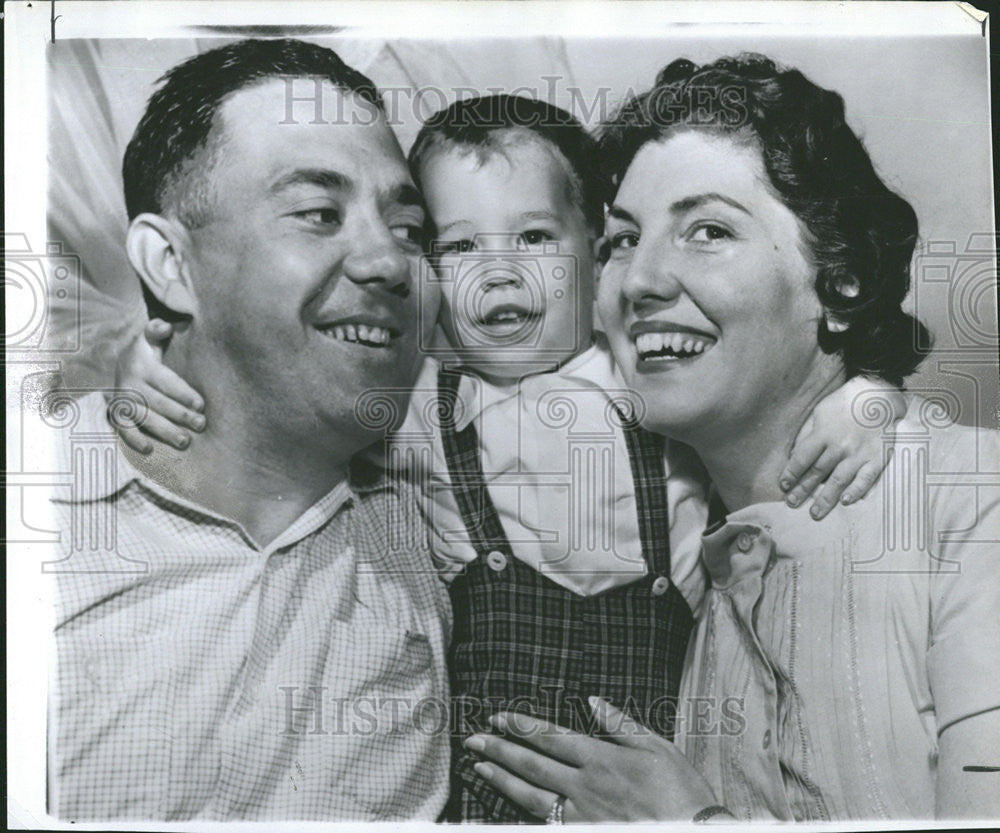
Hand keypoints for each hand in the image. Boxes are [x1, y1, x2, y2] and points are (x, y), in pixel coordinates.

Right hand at [108, 319, 204, 453]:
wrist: (111, 363)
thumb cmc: (142, 353)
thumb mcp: (147, 339)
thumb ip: (156, 331)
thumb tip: (165, 326)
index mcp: (143, 367)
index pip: (166, 382)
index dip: (184, 394)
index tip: (201, 405)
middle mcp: (131, 384)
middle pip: (158, 403)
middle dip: (180, 415)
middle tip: (200, 425)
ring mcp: (123, 401)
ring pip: (145, 418)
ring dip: (164, 431)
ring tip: (185, 441)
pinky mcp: (116, 414)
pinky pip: (124, 429)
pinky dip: (135, 440)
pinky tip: (150, 450)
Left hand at [464, 697, 720, 821]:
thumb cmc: (681, 791)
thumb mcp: (658, 747)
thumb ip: (621, 723)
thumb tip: (592, 700)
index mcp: (600, 758)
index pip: (549, 736)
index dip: (520, 726)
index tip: (497, 717)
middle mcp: (584, 786)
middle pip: (532, 764)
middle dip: (499, 749)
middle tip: (472, 740)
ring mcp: (581, 815)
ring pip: (530, 796)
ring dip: (502, 780)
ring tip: (480, 768)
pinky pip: (546, 823)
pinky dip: (522, 813)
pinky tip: (506, 806)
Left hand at [780, 376, 906, 518]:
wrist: (879, 396)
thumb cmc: (844, 404)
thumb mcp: (820, 413)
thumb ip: (808, 434)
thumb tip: (794, 455)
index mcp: (823, 433)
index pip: (802, 457)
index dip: (791, 473)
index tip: (783, 485)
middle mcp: (840, 445)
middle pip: (818, 472)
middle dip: (803, 489)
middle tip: (792, 503)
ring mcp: (859, 453)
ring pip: (839, 479)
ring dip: (826, 498)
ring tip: (815, 513)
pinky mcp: (878, 457)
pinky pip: (867, 477)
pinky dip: (857, 490)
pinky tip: (847, 501)